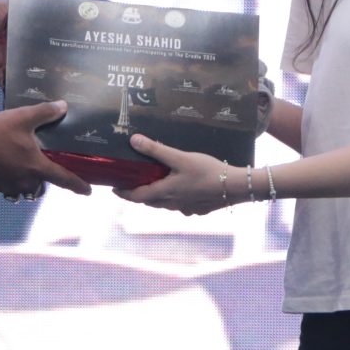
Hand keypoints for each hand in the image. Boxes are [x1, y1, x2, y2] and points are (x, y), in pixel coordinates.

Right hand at [0, 101, 90, 199]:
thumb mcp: (23, 117)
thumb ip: (45, 112)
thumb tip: (63, 106)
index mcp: (36, 167)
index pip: (63, 179)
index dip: (78, 185)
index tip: (87, 192)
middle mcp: (24, 181)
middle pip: (40, 186)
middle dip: (43, 180)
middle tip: (41, 169)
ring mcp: (6, 186)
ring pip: (22, 190)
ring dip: (24, 183)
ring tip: (21, 170)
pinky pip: (4, 187)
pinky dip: (6, 180)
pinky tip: (0, 167)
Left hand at [116, 135, 243, 213]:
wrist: (235, 187)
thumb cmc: (207, 171)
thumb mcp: (179, 157)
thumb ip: (156, 149)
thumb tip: (133, 140)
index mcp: (165, 193)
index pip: (136, 197)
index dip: (123, 193)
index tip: (114, 188)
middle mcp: (172, 204)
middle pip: (150, 201)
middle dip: (139, 194)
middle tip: (133, 183)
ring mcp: (186, 208)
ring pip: (165, 204)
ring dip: (157, 196)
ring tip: (155, 184)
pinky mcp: (198, 209)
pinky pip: (180, 205)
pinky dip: (175, 198)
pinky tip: (182, 188)